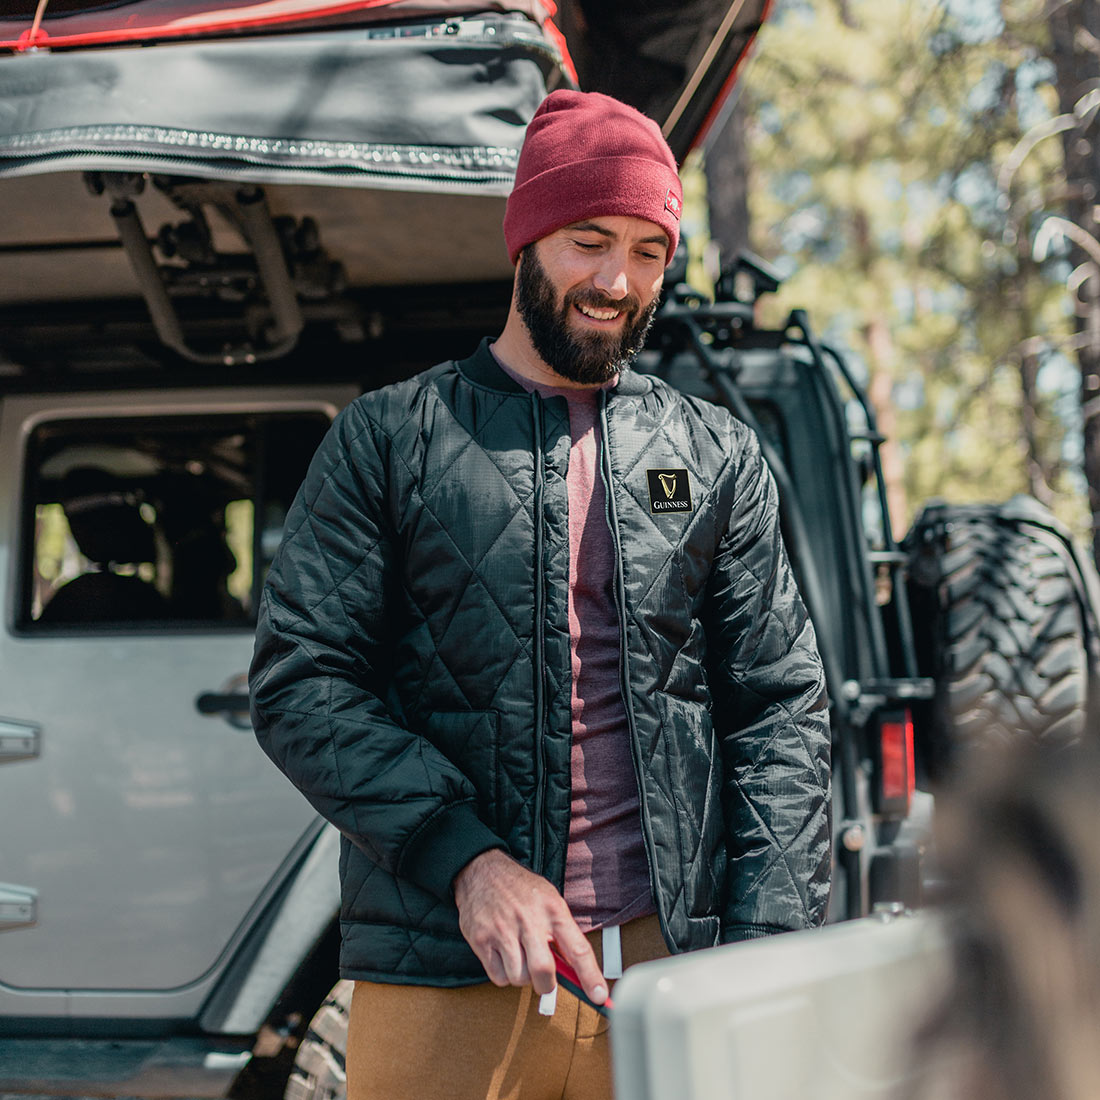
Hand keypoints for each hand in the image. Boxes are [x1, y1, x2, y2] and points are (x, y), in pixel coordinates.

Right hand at [453, 849, 606, 1003]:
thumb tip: (574, 971)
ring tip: (520, 956)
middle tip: (544, 979)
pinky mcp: (481, 940)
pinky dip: (503, 975)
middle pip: (543, 971)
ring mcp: (503, 930)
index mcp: (553, 910)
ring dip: (522, 976)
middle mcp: (529, 920)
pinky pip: (498, 977)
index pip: (577, 949)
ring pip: (519, 978)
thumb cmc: (521, 889)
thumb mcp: (549, 900)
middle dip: (546, 984)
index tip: (599, 996)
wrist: (481, 870)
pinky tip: (504, 955)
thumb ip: (562, 933)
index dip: (590, 976)